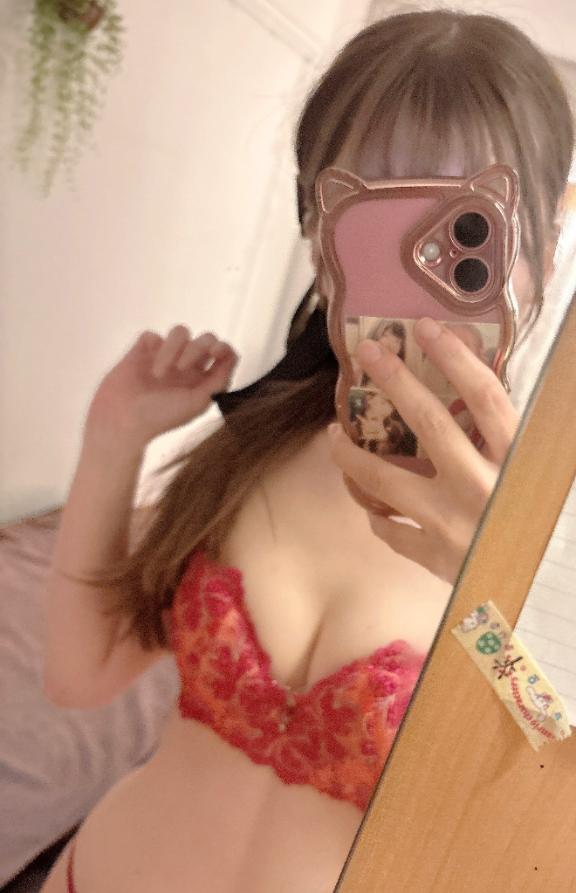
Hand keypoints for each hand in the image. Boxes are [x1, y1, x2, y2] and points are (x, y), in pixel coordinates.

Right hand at [85, 326, 237, 448]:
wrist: (122, 421)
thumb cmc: (160, 418)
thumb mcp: (198, 403)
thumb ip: (218, 380)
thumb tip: (231, 357)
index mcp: (202, 380)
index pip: (223, 355)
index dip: (224, 349)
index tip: (216, 353)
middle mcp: (186, 367)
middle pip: (206, 339)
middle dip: (197, 348)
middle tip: (181, 369)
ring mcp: (163, 357)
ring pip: (180, 332)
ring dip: (173, 349)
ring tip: (160, 373)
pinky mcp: (141, 352)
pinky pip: (152, 335)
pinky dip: (153, 348)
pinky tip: (148, 367)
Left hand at [327, 317, 519, 584]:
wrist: (549, 600)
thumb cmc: (544, 530)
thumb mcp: (538, 478)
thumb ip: (508, 442)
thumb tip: (473, 395)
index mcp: (518, 463)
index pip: (485, 396)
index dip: (455, 358)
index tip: (427, 329)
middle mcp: (484, 488)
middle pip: (430, 423)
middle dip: (395, 382)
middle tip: (369, 355)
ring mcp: (454, 526)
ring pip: (387, 481)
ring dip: (353, 456)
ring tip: (333, 436)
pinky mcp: (436, 560)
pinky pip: (391, 531)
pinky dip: (378, 515)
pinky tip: (371, 505)